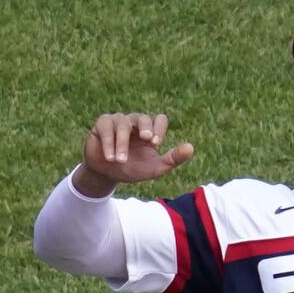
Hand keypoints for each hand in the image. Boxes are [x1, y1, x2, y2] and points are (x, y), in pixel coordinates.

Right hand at [78, 112, 194, 192]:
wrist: (108, 175)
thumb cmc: (133, 169)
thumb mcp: (154, 168)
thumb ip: (172, 159)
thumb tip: (191, 147)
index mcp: (149, 131)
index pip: (159, 119)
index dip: (159, 128)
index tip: (156, 143)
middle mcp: (135, 122)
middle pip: (142, 117)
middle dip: (145, 128)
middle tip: (147, 139)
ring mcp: (118, 121)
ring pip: (123, 125)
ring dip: (122, 145)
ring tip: (121, 161)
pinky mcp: (102, 124)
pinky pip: (107, 128)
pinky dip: (109, 143)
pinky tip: (111, 158)